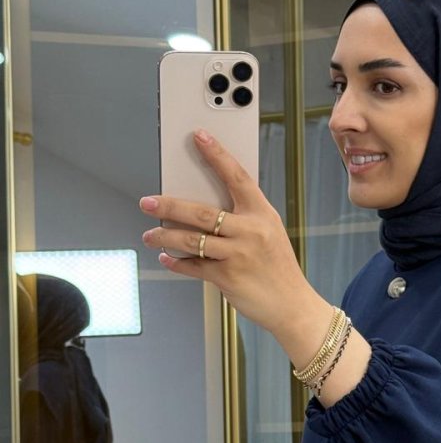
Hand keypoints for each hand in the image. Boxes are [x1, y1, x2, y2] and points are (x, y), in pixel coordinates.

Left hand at [139, 130, 321, 336]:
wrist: (291, 304)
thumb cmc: (277, 268)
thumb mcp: (268, 234)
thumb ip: (242, 219)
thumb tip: (201, 210)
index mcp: (262, 214)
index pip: (237, 177)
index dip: (217, 155)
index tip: (199, 137)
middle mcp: (251, 231)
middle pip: (201, 212)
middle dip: (169, 206)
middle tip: (147, 202)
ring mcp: (238, 255)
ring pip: (191, 240)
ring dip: (165, 237)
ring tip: (150, 235)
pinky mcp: (227, 277)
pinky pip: (193, 266)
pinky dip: (176, 263)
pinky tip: (167, 259)